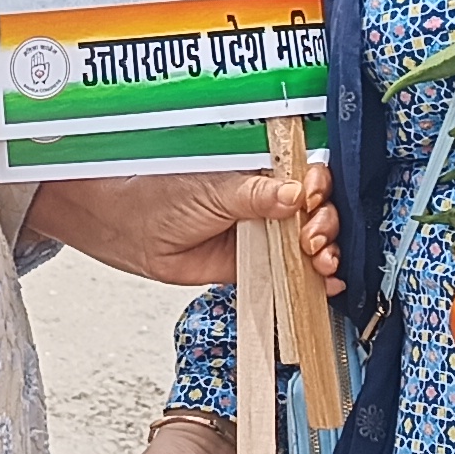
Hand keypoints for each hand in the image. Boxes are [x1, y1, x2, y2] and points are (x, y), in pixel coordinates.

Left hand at [35, 156, 343, 291]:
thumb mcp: (213, 190)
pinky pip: (292, 272)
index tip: (311, 200)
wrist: (129, 231)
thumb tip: (295, 194)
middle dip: (325, 224)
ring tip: (318, 260)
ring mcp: (263, 234)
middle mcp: (267, 201)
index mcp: (260, 172)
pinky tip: (323, 282)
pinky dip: (313, 279)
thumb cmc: (160, 195)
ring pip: (311, 243)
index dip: (318, 188)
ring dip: (325, 252)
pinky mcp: (255, 265)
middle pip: (317, 211)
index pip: (306, 175)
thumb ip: (256, 194)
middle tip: (310, 238)